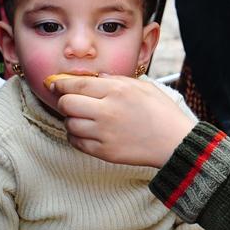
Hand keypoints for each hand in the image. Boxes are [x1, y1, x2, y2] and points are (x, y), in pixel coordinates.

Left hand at [52, 75, 195, 166]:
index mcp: (117, 90)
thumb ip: (116, 80)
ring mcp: (104, 133)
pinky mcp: (104, 151)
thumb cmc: (161, 112)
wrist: (175, 143)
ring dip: (72, 120)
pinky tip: (88, 132)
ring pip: (69, 123)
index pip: (76, 84)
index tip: (54, 83)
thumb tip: (94, 77)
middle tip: (69, 101)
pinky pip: (76, 142)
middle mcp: (107, 111)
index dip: (60, 83)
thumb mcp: (142, 87)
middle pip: (66, 104)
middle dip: (64, 101)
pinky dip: (77, 136)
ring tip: (84, 118)